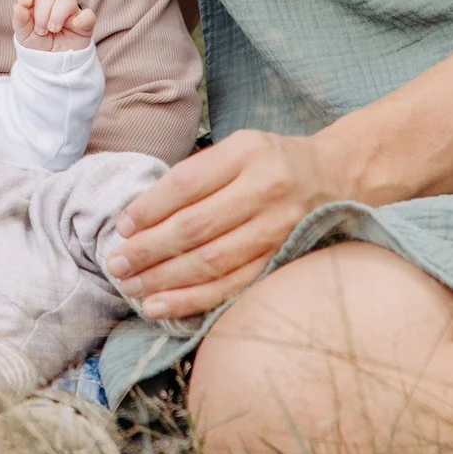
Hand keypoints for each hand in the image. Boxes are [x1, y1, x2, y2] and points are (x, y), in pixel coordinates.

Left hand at [14, 0, 95, 51]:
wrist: (53, 67)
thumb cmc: (37, 47)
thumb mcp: (24, 37)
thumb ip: (20, 21)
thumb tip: (17, 6)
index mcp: (35, 7)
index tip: (25, 3)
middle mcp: (53, 6)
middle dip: (42, 14)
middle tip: (41, 31)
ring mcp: (69, 14)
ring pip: (67, 0)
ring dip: (58, 14)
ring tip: (54, 30)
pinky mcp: (84, 24)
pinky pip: (88, 15)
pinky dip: (83, 18)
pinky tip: (75, 25)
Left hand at [103, 129, 336, 319]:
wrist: (335, 176)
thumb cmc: (270, 162)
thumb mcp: (237, 148)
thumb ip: (196, 175)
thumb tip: (141, 216)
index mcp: (247, 153)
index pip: (187, 183)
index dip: (150, 208)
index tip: (123, 227)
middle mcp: (265, 189)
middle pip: (196, 227)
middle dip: (149, 250)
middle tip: (117, 264)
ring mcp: (278, 228)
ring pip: (212, 262)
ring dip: (165, 280)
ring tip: (132, 288)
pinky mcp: (283, 259)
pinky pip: (233, 286)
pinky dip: (194, 300)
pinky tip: (163, 306)